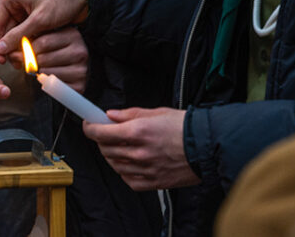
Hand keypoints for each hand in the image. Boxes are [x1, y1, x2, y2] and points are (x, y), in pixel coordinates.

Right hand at [0, 0, 89, 63]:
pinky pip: (25, 33)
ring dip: (20, 47)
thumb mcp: (39, 19)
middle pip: (4, 31)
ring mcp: (23, 10)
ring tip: (27, 60)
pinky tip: (33, 52)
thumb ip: (18, 36)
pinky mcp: (32, 17)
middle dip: (11, 47)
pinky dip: (28, 43)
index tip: (0, 59)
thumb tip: (1, 49)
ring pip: (15, 34)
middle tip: (18, 62)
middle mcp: (13, 2)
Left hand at [12, 27, 87, 93]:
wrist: (74, 72)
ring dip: (36, 73)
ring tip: (37, 70)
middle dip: (28, 62)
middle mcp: (80, 51)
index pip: (43, 42)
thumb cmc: (58, 54)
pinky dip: (46, 83)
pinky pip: (53, 85)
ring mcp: (81, 69)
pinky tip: (47, 78)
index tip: (15, 53)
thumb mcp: (48, 41)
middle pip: (43, 58)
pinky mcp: (79, 85)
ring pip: (46, 72)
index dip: (25, 49)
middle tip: (23, 64)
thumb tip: (8, 48)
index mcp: (72, 35)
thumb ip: (31, 41)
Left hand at [82, 107, 199, 190]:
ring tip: (121, 146)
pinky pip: (128, 179)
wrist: (206, 147)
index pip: (101, 133)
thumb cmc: (184, 127)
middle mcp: (139, 152)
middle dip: (101, 140)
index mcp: (138, 131)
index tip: (88, 124)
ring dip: (112, 155)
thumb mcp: (156, 112)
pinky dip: (124, 170)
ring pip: (114, 164)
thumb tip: (111, 115)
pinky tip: (131, 161)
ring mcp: (145, 169)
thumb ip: (130, 114)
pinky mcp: (152, 183)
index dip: (90, 128)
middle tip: (107, 133)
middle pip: (105, 149)